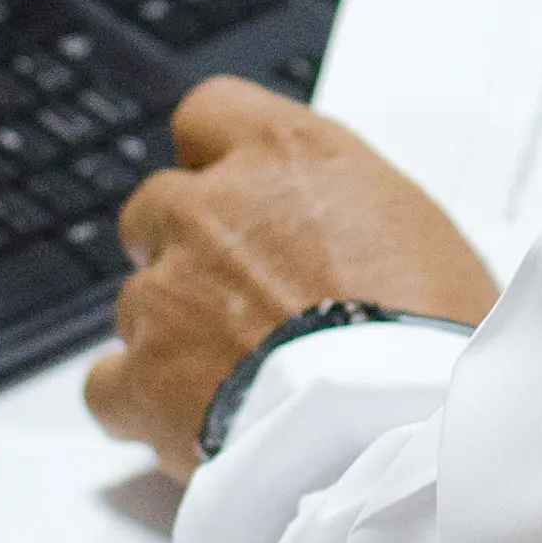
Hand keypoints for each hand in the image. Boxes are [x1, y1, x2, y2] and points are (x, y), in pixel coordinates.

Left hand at [84, 76, 499, 482]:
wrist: (402, 429)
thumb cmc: (434, 333)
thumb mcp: (421, 229)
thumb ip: (352, 210)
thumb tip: (348, 231)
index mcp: (285, 154)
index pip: (208, 113)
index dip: (217, 159)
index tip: (236, 192)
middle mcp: (212, 208)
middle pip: (157, 208)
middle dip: (185, 249)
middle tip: (238, 298)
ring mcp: (167, 292)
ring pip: (137, 301)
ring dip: (172, 333)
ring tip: (237, 379)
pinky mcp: (141, 378)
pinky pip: (107, 385)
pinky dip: (137, 405)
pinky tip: (185, 424)